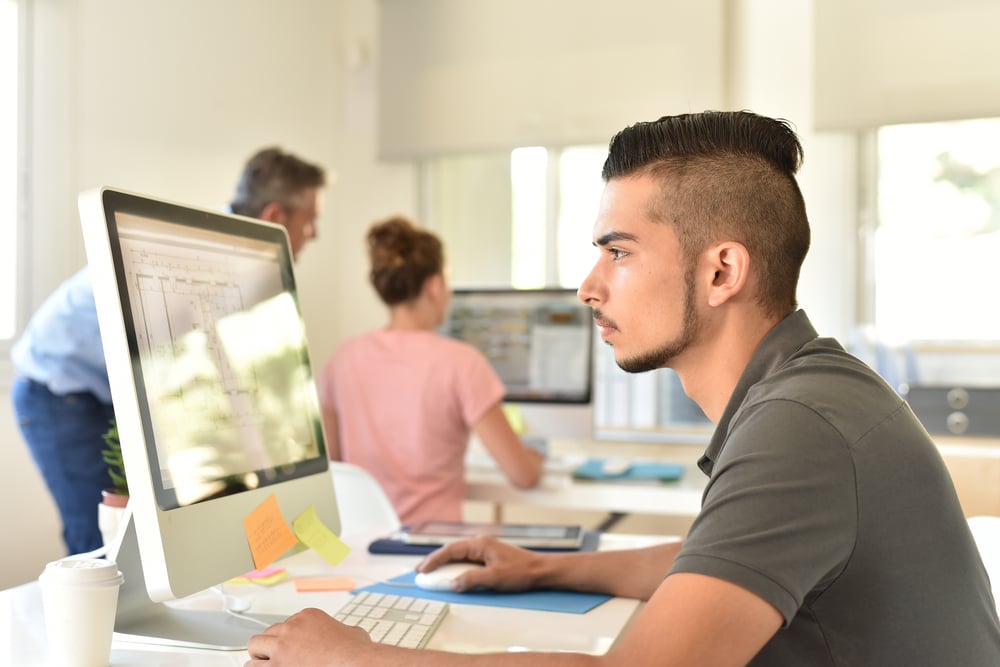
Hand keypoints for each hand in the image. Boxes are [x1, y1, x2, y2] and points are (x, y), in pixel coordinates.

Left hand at [245, 608, 371, 665]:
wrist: (354, 662)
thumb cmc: (355, 652)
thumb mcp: (353, 632)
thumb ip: (343, 629)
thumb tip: (348, 634)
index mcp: (308, 616)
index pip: (287, 624)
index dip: (289, 638)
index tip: (293, 647)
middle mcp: (291, 628)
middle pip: (268, 633)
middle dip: (271, 645)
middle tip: (276, 656)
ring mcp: (282, 647)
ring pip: (255, 646)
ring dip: (259, 657)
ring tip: (264, 665)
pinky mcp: (276, 665)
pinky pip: (252, 666)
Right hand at [415, 536, 546, 592]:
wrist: (541, 571)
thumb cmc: (521, 572)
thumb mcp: (495, 578)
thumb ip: (472, 580)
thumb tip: (452, 583)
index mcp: (480, 544)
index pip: (450, 550)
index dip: (434, 560)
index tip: (422, 570)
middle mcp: (480, 544)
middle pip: (451, 550)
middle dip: (434, 560)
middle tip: (420, 571)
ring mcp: (484, 550)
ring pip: (458, 555)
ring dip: (444, 563)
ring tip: (430, 572)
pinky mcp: (488, 557)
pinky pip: (466, 560)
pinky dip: (454, 566)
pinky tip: (450, 573)